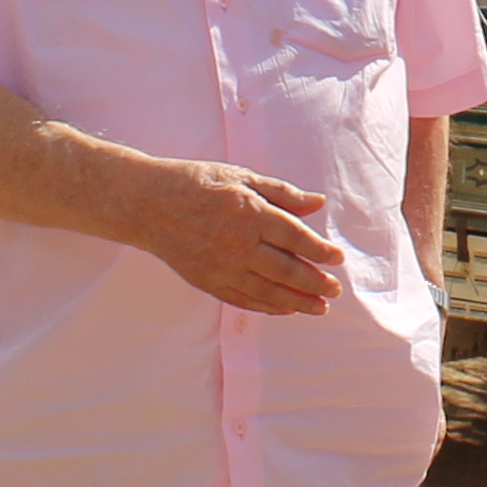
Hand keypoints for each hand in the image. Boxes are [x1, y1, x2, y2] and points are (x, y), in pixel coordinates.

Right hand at [141, 162, 348, 315]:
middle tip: (335, 290)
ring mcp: (222, 267)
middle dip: (316, 283)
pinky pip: (245, 300)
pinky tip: (286, 309)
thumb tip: (318, 203)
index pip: (296, 238)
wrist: (149, 204)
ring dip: (299, 302)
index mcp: (250, 213)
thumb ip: (282, 193)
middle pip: (287, 270)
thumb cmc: (198, 183)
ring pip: (269, 292)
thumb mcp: (241, 176)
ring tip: (320, 307)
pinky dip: (268, 307)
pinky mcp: (209, 281)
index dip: (320, 251)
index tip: (337, 258)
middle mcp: (238, 244)